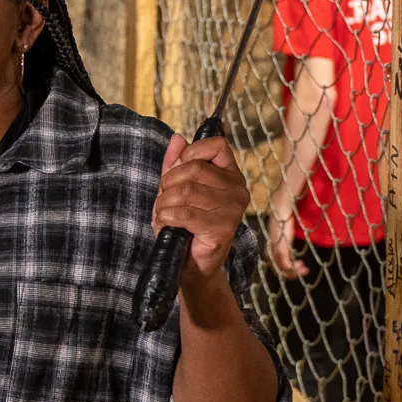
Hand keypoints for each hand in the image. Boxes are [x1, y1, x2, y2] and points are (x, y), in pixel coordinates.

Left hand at [153, 133, 250, 287]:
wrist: (191, 263)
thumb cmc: (184, 223)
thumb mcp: (175, 188)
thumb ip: (176, 163)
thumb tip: (177, 138)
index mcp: (231, 174)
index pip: (217, 145)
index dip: (190, 153)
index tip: (177, 170)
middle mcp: (237, 189)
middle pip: (195, 168)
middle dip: (169, 182)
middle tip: (164, 198)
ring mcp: (233, 209)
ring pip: (186, 191)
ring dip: (164, 203)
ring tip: (164, 213)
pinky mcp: (223, 228)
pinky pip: (185, 213)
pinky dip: (166, 217)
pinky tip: (167, 223)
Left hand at [266, 206, 307, 278]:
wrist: (280, 207)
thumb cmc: (284, 217)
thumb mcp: (284, 230)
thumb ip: (285, 238)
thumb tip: (291, 240)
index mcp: (270, 245)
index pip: (274, 262)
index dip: (285, 268)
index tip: (298, 266)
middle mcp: (271, 248)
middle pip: (277, 267)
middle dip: (290, 273)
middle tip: (303, 271)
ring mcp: (275, 248)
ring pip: (281, 267)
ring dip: (293, 271)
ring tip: (304, 270)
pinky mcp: (281, 245)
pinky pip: (284, 261)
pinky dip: (290, 267)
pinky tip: (298, 266)